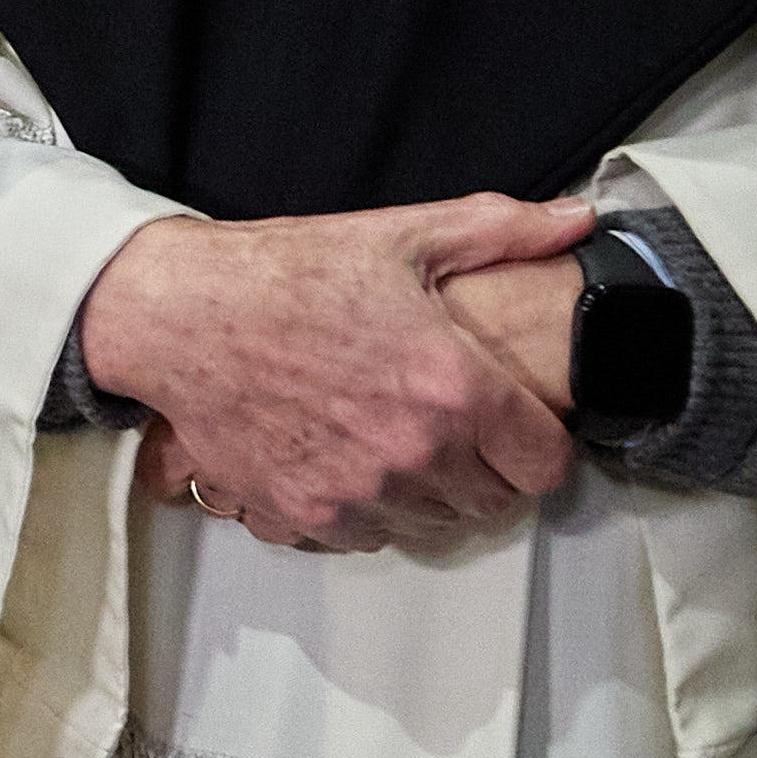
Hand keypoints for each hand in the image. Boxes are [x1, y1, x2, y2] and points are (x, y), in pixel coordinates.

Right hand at [81, 193, 591, 552]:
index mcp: (453, 386)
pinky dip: (367, 508)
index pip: (545, 465)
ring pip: (431, 525)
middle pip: (492, 503)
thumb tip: (577, 221)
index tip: (519, 423)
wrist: (180, 313)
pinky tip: (348, 456)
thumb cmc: (287, 272)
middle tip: (456, 425)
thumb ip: (500, 230)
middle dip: (486, 468)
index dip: (540, 443)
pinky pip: (366, 536)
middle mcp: (414, 453)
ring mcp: (357, 493)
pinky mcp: (304, 515)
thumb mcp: (400, 237)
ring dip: (428, 492)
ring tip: (398, 437)